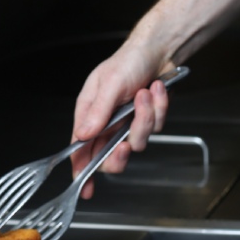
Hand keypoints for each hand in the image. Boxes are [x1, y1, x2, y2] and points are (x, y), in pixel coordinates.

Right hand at [70, 46, 172, 197]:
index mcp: (90, 112)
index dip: (82, 170)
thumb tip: (83, 135)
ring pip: (137, 141)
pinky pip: (156, 127)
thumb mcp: (110, 83)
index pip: (81, 147)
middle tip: (125, 144)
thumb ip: (98, 112)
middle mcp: (108, 121)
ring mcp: (128, 122)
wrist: (158, 51)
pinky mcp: (148, 120)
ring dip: (145, 117)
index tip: (85, 188)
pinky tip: (156, 89)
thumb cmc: (128, 61)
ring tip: (146, 93)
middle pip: (110, 155)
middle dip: (120, 153)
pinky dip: (159, 107)